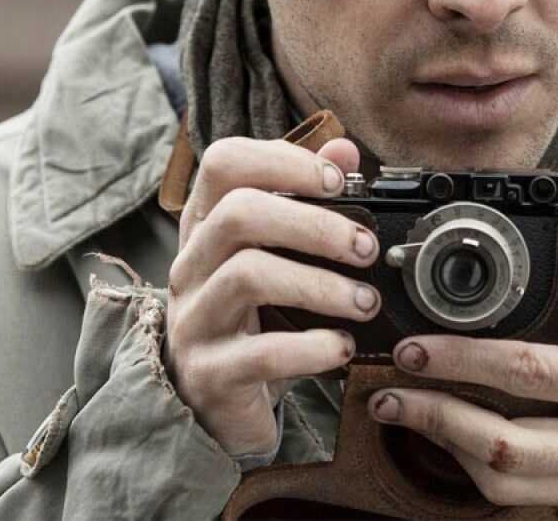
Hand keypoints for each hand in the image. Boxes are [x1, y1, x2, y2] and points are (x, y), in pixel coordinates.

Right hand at [165, 135, 380, 456]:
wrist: (214, 406)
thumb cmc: (251, 319)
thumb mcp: (276, 256)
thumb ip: (306, 200)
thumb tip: (345, 150)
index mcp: (206, 226)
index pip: (224, 162)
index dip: (284, 160)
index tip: (339, 182)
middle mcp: (191, 265)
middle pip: (239, 213)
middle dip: (314, 224)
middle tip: (366, 248)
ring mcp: (194, 319)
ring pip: (248, 275)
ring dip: (320, 285)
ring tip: (365, 302)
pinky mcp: (210, 373)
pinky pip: (261, 353)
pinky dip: (312, 347)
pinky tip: (341, 347)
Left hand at [365, 233, 557, 511]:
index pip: (537, 374)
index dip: (468, 360)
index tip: (421, 344)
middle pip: (510, 442)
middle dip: (438, 410)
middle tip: (396, 376)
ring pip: (506, 480)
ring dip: (443, 442)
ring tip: (401, 405)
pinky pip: (517, 496)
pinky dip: (469, 462)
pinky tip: (444, 429)